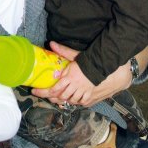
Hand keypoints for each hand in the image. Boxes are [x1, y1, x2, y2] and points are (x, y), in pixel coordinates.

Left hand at [32, 42, 147, 105]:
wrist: (113, 69)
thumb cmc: (93, 61)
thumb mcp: (78, 56)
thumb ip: (64, 51)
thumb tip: (52, 44)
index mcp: (71, 78)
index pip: (53, 89)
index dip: (43, 92)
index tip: (34, 91)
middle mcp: (76, 88)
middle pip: (60, 97)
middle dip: (51, 97)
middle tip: (45, 95)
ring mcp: (83, 95)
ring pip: (69, 101)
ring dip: (62, 100)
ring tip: (56, 97)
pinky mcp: (91, 99)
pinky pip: (79, 103)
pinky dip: (73, 102)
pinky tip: (70, 99)